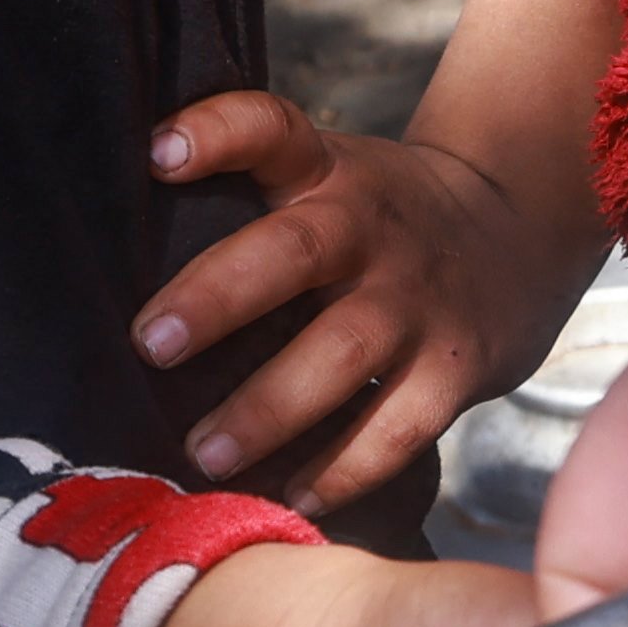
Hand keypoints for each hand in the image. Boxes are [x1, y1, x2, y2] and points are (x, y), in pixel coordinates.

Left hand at [136, 93, 589, 504]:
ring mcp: (416, 301)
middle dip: (219, 297)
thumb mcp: (330, 177)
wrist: (518, 234)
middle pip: (295, 251)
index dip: (216, 133)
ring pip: (342, 352)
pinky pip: (397, 427)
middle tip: (152, 345)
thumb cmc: (377, 222)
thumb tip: (109, 266)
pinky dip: (345, 469)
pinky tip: (291, 497)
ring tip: (203, 453)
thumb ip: (249, 199)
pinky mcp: (454, 368)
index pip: (271, 128)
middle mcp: (370, 229)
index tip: (157, 155)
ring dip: (269, 407)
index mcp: (328, 173)